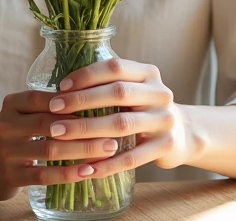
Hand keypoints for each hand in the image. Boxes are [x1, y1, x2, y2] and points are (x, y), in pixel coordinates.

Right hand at [0, 90, 123, 199]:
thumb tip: (96, 95)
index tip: (101, 102)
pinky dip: (69, 173)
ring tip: (109, 149)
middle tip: (115, 128)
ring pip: (50, 149)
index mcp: (11, 104)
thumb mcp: (21, 114)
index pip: (41, 97)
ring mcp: (7, 152)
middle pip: (49, 123)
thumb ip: (48, 106)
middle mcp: (6, 126)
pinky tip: (89, 171)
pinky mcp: (11, 176)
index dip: (70, 100)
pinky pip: (44, 175)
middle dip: (85, 126)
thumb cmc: (12, 135)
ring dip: (83, 150)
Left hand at [43, 58, 195, 179]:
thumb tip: (58, 88)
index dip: (87, 75)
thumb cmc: (142, 108)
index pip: (115, 67)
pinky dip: (106, 164)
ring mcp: (165, 120)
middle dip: (82, 101)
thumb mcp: (132, 89)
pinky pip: (131, 157)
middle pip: (118, 93)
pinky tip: (85, 167)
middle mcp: (160, 93)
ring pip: (122, 124)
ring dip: (87, 130)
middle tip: (53, 109)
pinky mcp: (165, 146)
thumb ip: (106, 84)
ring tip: (60, 135)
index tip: (61, 87)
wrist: (181, 134)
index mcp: (148, 73)